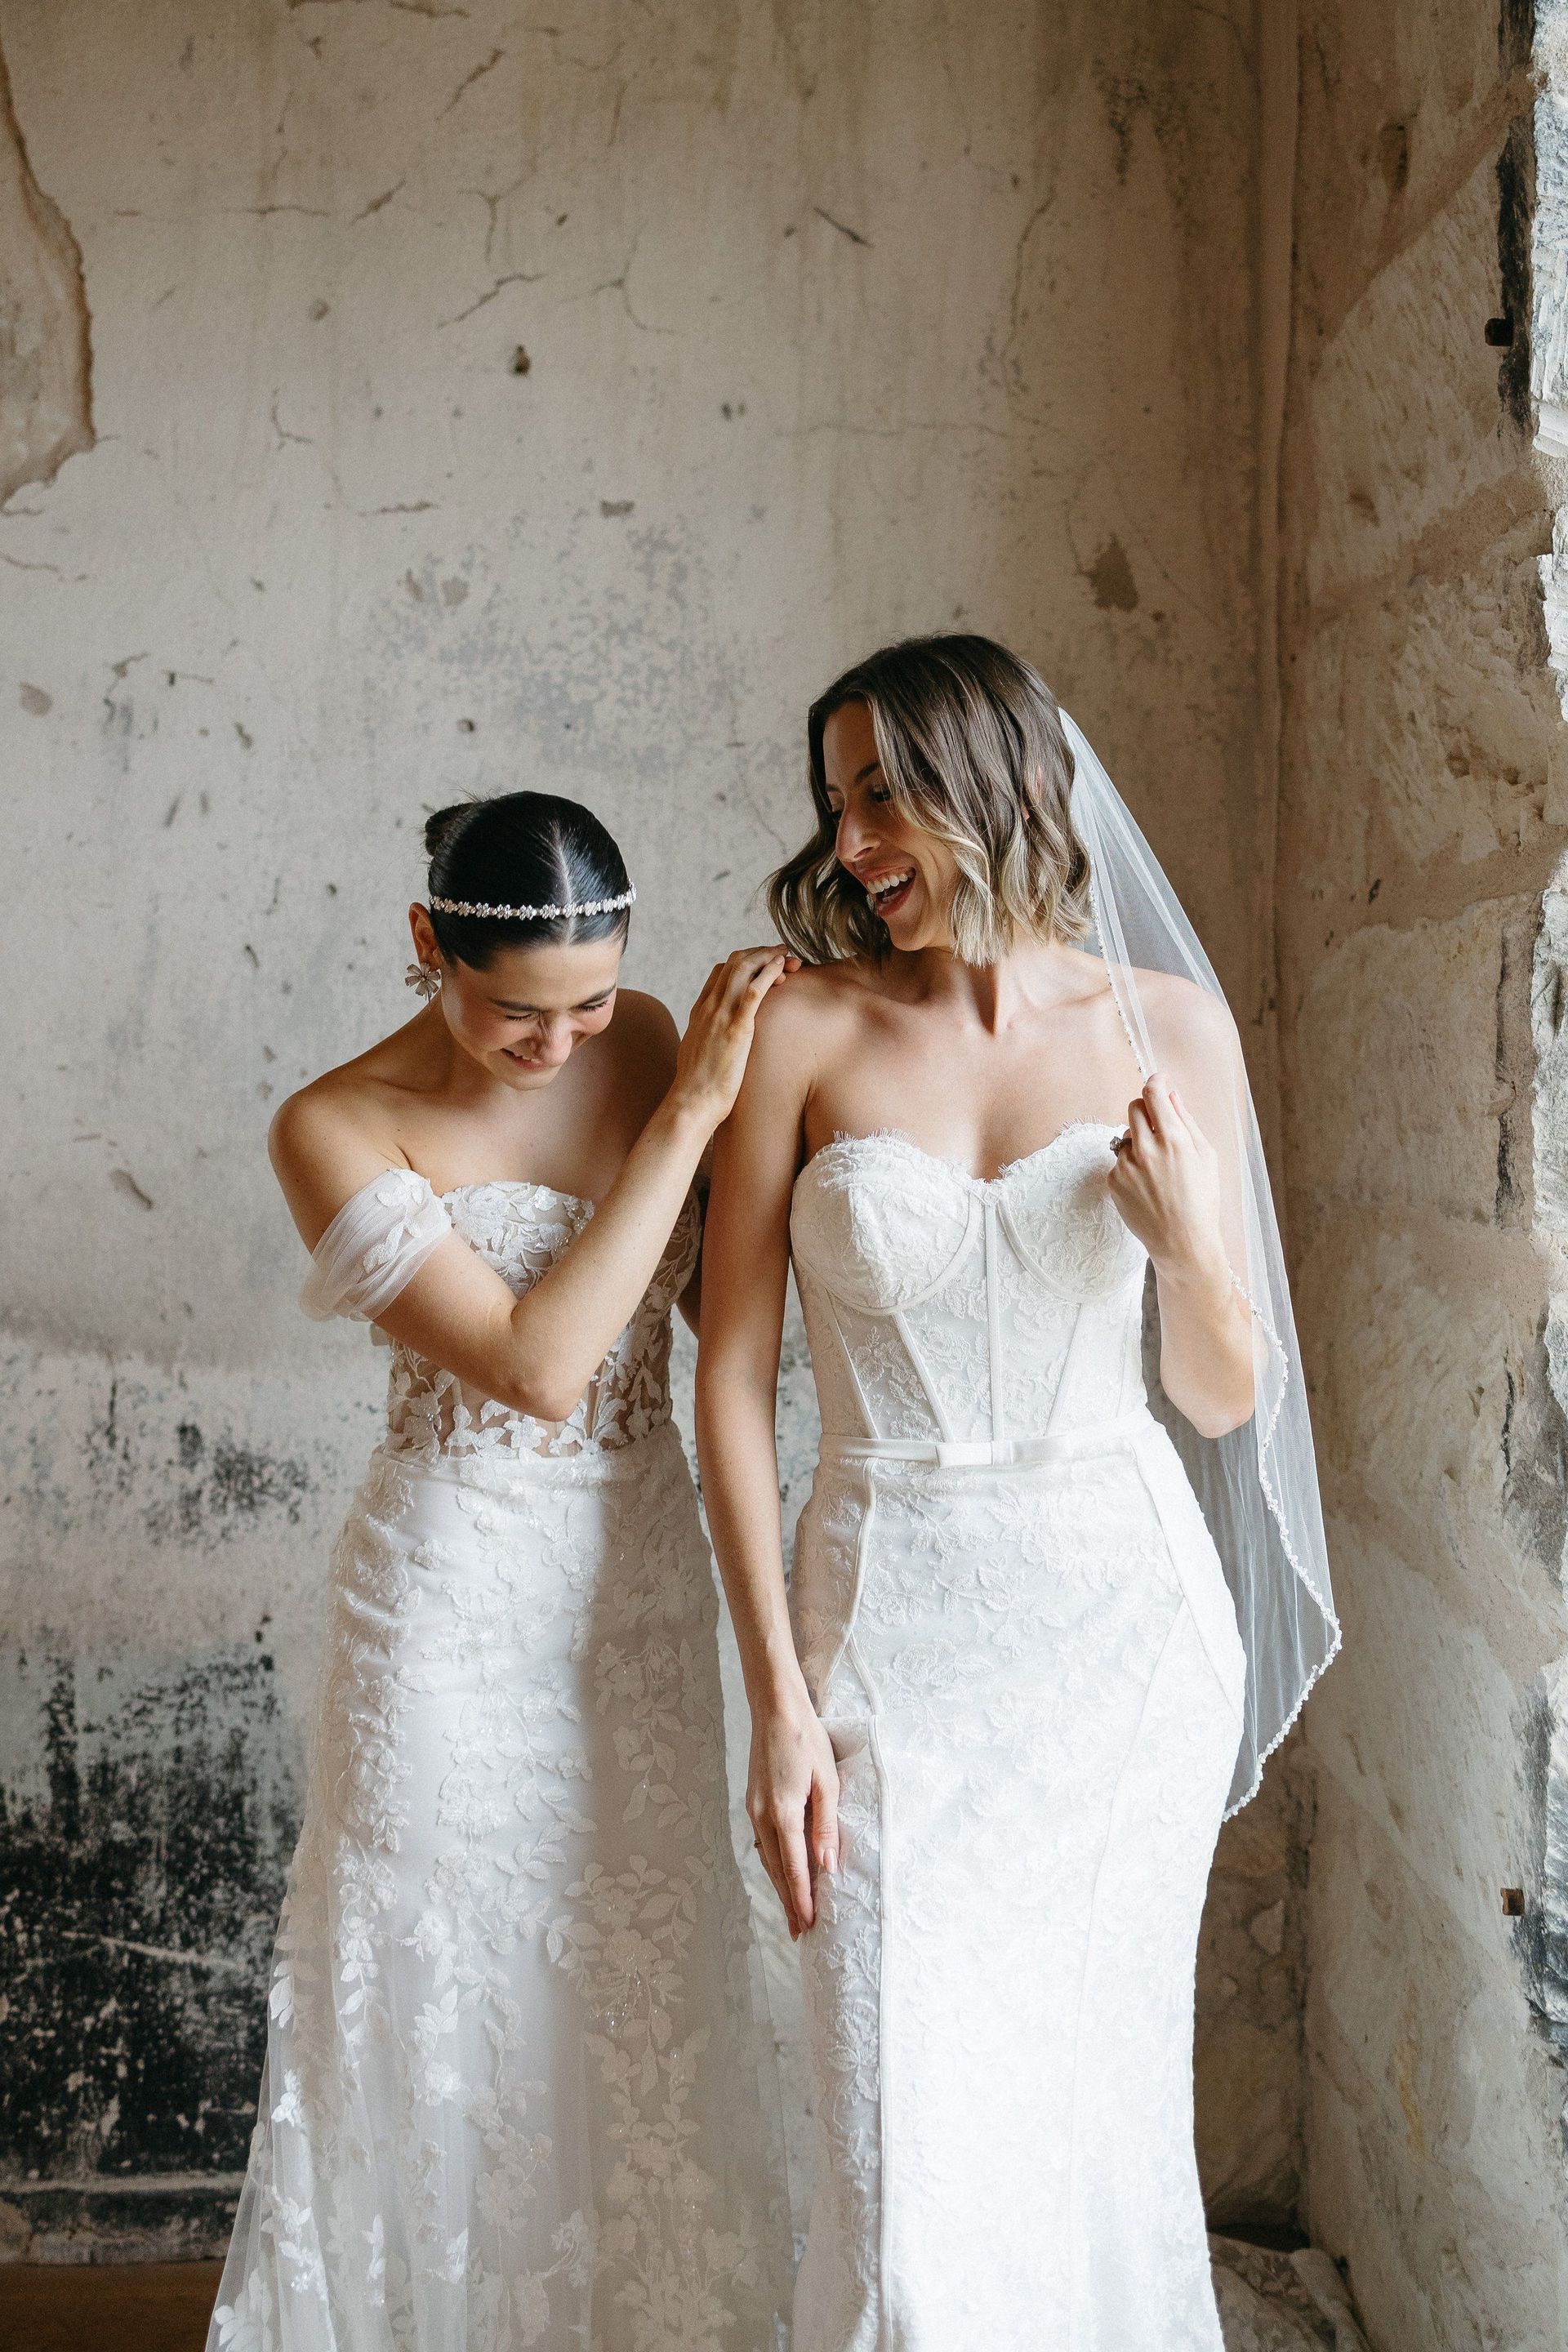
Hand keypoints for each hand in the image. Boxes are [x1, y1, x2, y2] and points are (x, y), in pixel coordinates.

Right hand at [670, 947, 798, 1130]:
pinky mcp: (737, 1028)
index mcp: (701, 1011)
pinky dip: (769, 973)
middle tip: (782, 954)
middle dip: (761, 953)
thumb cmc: (699, 1085)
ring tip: (788, 955)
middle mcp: (710, 1006)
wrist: (692, 1101)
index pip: (721, 971)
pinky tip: (782, 967)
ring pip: (744, 968)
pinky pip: (754, 991)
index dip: (746, 962)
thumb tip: (719, 1041)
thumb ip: (709, 1038)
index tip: (766, 965)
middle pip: (735, 962)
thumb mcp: (700, 1052)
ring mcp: (721, 1015)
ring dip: (768, 956)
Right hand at [746, 1686, 839, 1937]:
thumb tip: (827, 1865)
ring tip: (792, 1912)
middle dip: (789, 1902)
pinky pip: (764, 1843)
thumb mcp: (827, 1781)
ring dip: (780, 1886)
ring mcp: (754, 1809)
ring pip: (767, 1858)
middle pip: (776, 1870)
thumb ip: (825, 1825)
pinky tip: (781, 1873)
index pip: (794, 1867)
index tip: (808, 1925)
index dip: (801, 1898)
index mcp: (782, 1812)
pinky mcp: (753, 1802)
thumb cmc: (806, 1741)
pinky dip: (773, 1864)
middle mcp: (762, 1816)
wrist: (775, 1710)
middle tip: (799, 1932)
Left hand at [1106, 1074, 1227, 1286]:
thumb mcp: (1206, 1156)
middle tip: (1158, 1126)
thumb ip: (1186, 1121)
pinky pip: (1119, 1161)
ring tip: (1157, 1169)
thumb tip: (1171, 1094)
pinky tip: (1147, 1186)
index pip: (1154, 1093)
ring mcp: (1126, 1166)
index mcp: (1173, 1139)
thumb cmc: (1201, 1199)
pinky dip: (1131, 1166)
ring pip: (1125, 1136)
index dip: (1156, 1082)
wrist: (1182, 1241)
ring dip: (1138, 1142)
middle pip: (1133, 1106)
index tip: (1159, 1082)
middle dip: (1146, 1110)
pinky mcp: (1113, 1181)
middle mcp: (1146, 1149)